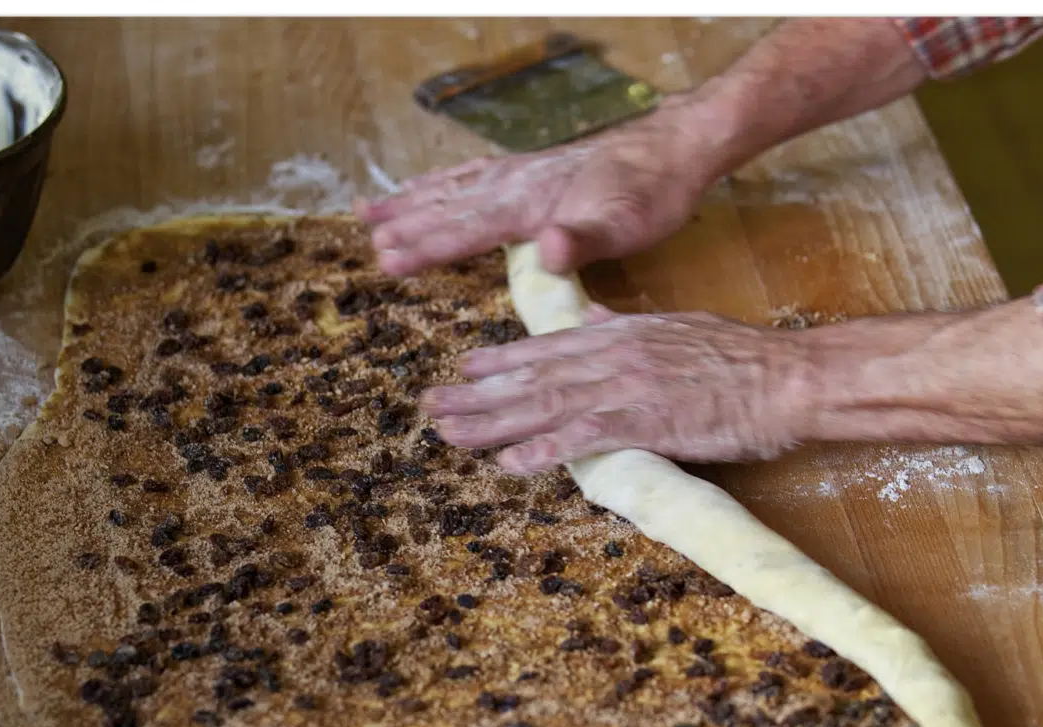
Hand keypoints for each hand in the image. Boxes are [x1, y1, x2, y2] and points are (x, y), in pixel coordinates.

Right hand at [356, 97, 723, 277]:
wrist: (674, 149)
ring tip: (368, 212)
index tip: (388, 261)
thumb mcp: (627, 224)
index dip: (427, 247)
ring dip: (411, 202)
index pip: (468, 229)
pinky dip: (442, 182)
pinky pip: (472, 175)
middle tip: (368, 244)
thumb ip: (582, 239)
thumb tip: (547, 251)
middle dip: (407, 226)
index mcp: (532, 203)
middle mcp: (517, 183)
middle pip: (450, 206)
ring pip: (453, 187)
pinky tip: (428, 188)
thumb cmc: (652, 193)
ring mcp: (521, 173)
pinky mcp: (531, 170)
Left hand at [419, 307, 816, 472]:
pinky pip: (584, 438)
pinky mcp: (646, 422)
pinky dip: (544, 450)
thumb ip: (627, 325)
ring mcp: (626, 387)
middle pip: (532, 378)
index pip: (548, 346)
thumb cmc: (742, 359)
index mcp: (621, 333)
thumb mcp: (677, 327)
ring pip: (544, 405)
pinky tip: (510, 464)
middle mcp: (613, 355)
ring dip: (492, 423)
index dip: (501, 361)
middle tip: (431, 407)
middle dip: (478, 395)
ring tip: (450, 435)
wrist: (787, 377)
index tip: (464, 370)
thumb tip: (593, 316)